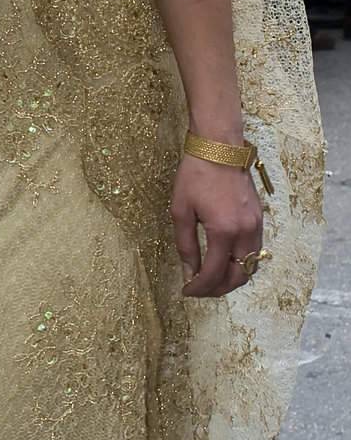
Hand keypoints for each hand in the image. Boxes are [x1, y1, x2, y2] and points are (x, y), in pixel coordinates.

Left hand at [171, 154, 263, 297]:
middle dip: (218, 289)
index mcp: (223, 231)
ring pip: (250, 266)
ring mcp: (256, 226)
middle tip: (199, 290)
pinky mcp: (259, 218)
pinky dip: (241, 263)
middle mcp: (245, 232)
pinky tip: (224, 260)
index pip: (214, 273)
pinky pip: (255, 251)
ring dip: (232, 278)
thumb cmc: (195, 175)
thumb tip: (188, 272)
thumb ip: (185, 245)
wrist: (219, 147)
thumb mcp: (181, 210)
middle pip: (238, 276)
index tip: (187, 291)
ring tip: (211, 279)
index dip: (200, 288)